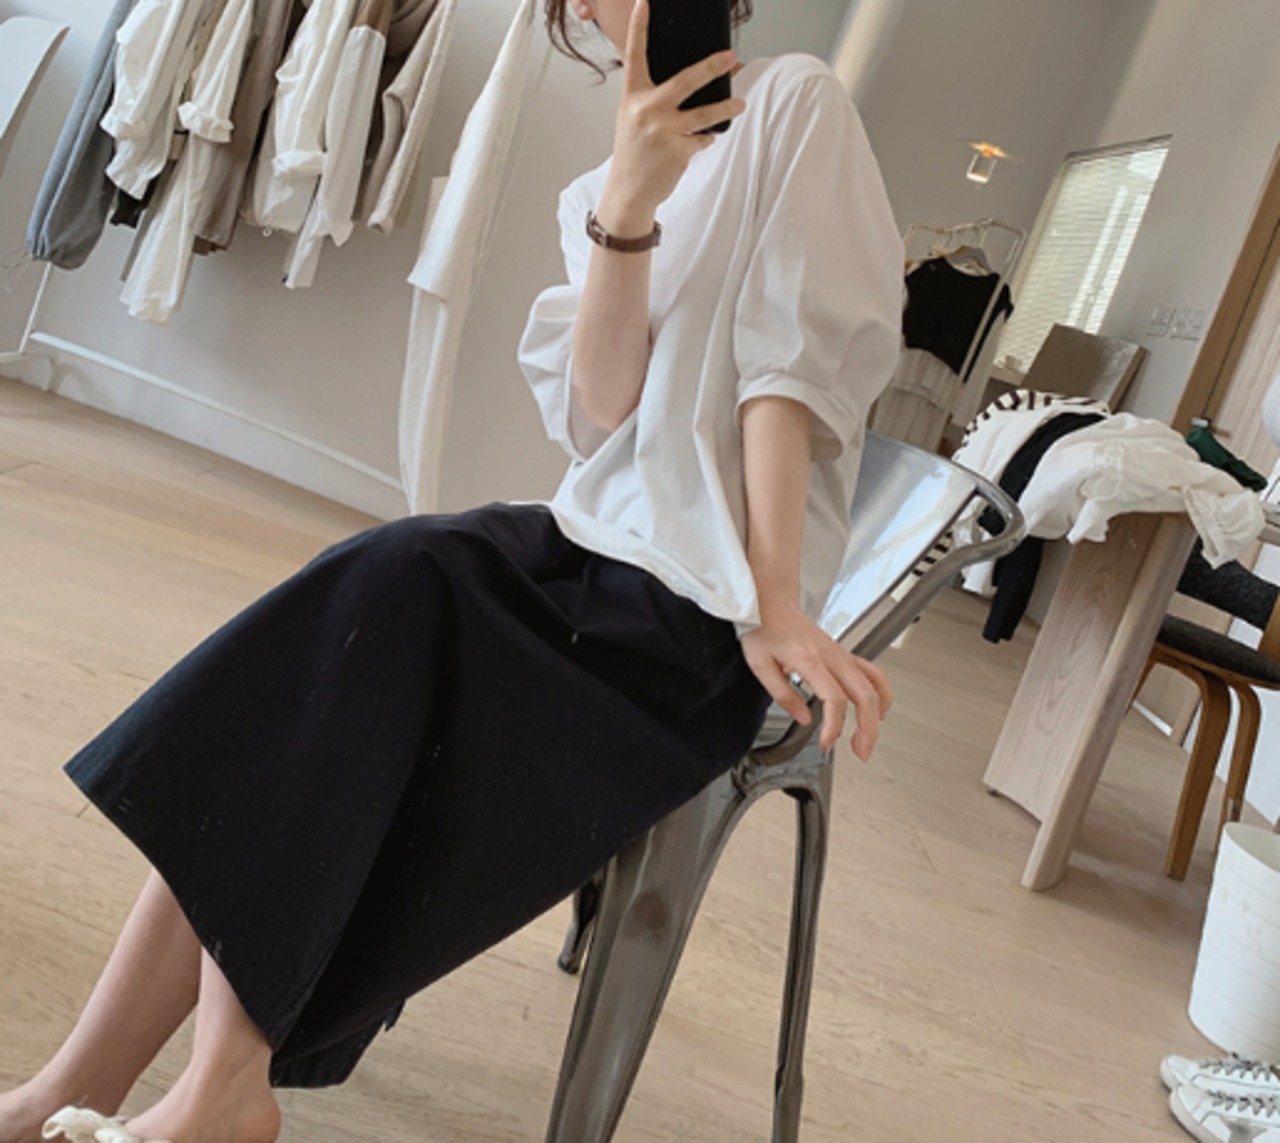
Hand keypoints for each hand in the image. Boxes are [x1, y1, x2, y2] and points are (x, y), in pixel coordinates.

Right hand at [597, 0, 745, 231]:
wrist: (629, 191)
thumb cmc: (634, 152)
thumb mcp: (634, 118)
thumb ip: (652, 97)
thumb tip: (691, 81)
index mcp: (633, 96)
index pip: (635, 55)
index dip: (640, 27)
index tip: (645, 2)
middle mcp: (647, 110)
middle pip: (685, 80)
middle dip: (712, 67)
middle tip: (730, 56)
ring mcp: (663, 131)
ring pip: (705, 113)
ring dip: (726, 108)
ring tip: (740, 104)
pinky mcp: (678, 150)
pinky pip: (703, 138)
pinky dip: (704, 140)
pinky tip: (696, 144)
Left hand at [740, 600, 893, 759]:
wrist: (771, 603)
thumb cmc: (764, 628)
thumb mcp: (761, 665)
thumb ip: (783, 694)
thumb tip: (803, 717)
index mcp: (810, 660)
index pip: (834, 698)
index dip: (834, 725)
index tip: (826, 742)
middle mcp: (832, 656)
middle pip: (864, 695)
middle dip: (867, 729)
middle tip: (861, 752)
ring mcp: (841, 654)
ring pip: (874, 684)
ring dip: (877, 714)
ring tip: (869, 736)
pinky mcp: (843, 653)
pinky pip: (872, 672)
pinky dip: (881, 692)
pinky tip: (878, 708)